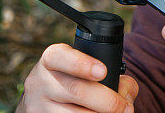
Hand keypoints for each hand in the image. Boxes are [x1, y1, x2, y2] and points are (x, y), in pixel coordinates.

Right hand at [17, 43, 138, 112]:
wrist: (46, 101)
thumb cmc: (75, 81)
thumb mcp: (86, 68)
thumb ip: (112, 73)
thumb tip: (125, 92)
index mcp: (51, 59)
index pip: (60, 56)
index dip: (81, 64)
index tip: (103, 72)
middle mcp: (41, 81)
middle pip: (75, 90)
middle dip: (107, 100)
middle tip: (125, 107)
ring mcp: (39, 106)